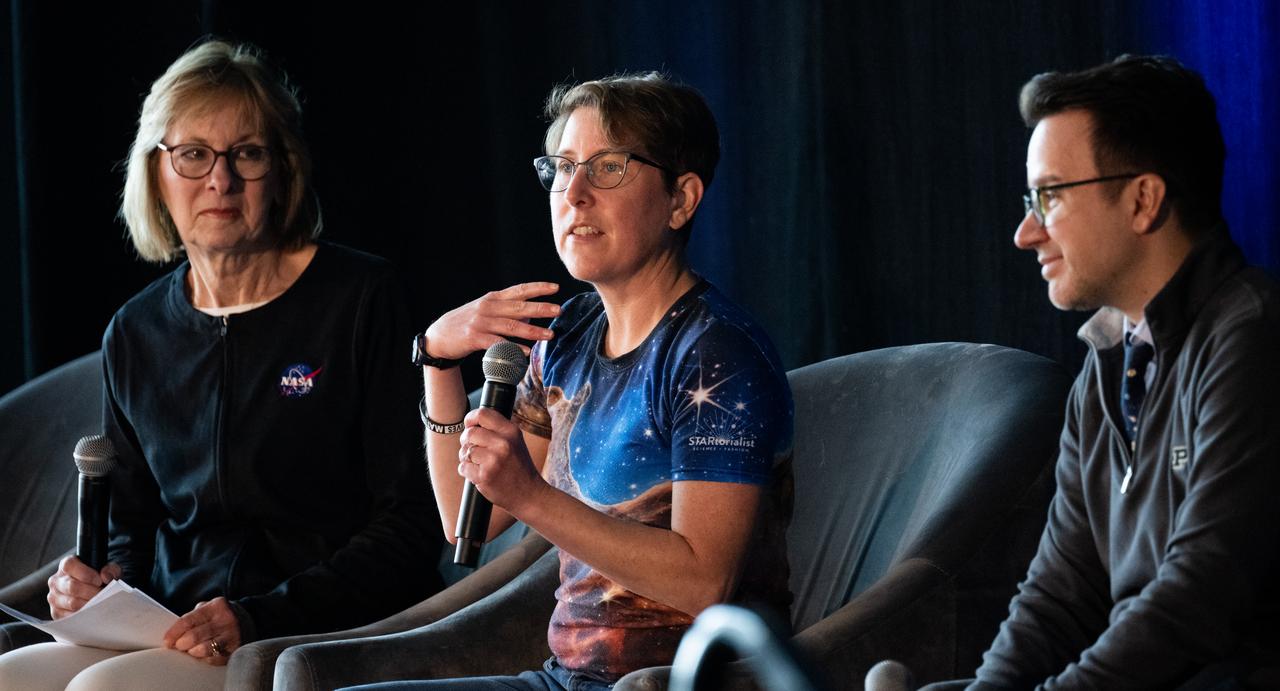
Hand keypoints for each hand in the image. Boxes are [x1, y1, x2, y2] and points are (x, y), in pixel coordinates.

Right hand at [47, 556, 120, 619]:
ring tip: (100, 603)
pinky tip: (93, 611)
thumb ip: (110, 569)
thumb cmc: (100, 578)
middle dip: (91, 592)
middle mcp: (56, 581)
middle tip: (103, 595)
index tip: (98, 581)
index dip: (85, 573)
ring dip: (89, 604)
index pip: (69, 565)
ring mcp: (54, 598)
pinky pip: (69, 616)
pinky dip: (83, 614)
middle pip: (71, 586)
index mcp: (66, 565)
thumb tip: (105, 577)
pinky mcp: (56, 612)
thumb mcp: (108, 569)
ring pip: (71, 603)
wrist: (94, 591)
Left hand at [164, 597, 241, 665]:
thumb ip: (193, 616)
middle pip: (195, 636)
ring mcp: (233, 635)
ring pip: (204, 649)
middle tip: (179, 646)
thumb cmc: (222, 615)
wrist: (251, 619)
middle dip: (182, 644)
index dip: (174, 632)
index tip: (167, 641)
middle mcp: (226, 620)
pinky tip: (203, 655)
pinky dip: (205, 659)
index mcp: (217, 607)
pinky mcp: (236, 649)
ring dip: (193, 652)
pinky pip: (215, 658)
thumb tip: (174, 633)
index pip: (189, 620)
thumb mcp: (210, 608)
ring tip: (191, 650)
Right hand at [423, 282, 559, 360]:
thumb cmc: (466, 322)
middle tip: (559, 310)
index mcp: (493, 299)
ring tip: (549, 334)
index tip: (555, 287)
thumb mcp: (486, 310)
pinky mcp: (475, 338)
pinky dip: (514, 348)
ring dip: (532, 330)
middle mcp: (488, 307)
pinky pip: (498, 343)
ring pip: (512, 326)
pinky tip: (526, 352)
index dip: (537, 287)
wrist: (439, 336)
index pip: (519, 290)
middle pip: (519, 307)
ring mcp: (481, 322)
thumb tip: (532, 310)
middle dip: (541, 308)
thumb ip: (507, 309)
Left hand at [458, 407, 548, 512]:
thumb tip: (471, 423)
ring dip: (466, 458)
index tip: (470, 426)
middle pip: (469, 433)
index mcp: (511, 431)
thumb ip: (497, 430)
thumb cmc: (518, 466)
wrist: (529, 494)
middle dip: (466, 441)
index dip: (470, 419)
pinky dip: (467, 471)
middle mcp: (503, 443)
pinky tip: (479, 475)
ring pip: (465, 451)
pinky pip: (463, 467)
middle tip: (474, 450)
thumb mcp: (515, 441)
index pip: (482, 414)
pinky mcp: (484, 476)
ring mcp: (493, 460)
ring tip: (479, 464)